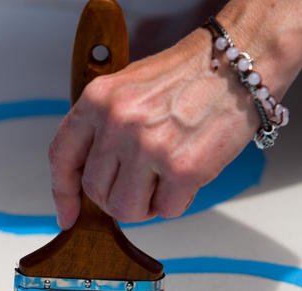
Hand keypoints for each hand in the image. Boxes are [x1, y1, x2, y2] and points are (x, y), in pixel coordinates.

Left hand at [49, 28, 259, 227]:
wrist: (238, 64)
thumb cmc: (187, 77)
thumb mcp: (128, 89)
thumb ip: (102, 129)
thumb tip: (89, 179)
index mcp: (98, 100)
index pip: (63, 157)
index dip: (63, 193)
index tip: (69, 214)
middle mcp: (119, 123)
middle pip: (96, 191)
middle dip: (117, 197)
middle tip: (141, 184)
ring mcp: (149, 147)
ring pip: (126, 209)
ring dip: (145, 206)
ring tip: (164, 181)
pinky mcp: (183, 169)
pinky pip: (167, 210)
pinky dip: (178, 202)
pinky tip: (187, 176)